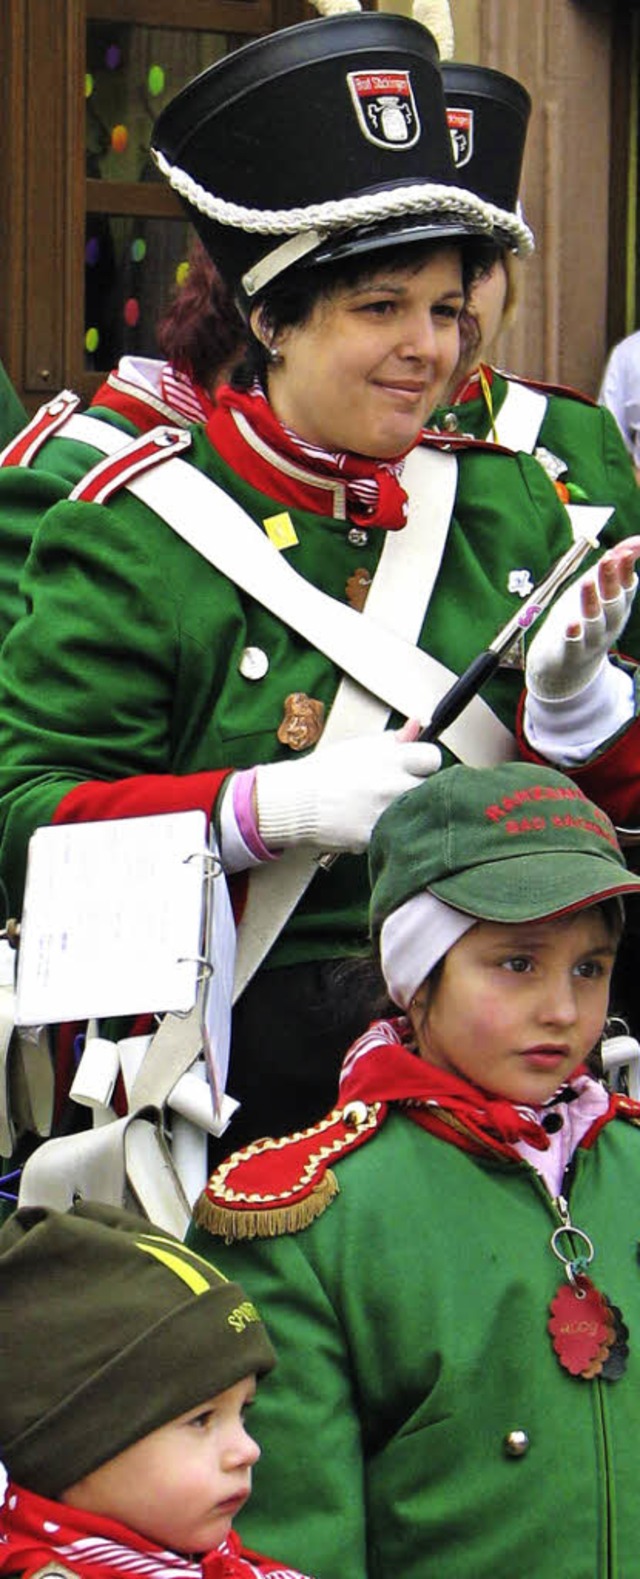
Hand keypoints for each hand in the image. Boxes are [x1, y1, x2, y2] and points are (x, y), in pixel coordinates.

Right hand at [255, 724, 440, 853]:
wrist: (295, 802)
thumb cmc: (326, 772)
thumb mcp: (359, 747)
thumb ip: (393, 740)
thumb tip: (417, 725)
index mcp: (391, 759)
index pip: (433, 758)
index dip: (424, 763)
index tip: (416, 767)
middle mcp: (392, 786)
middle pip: (430, 788)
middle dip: (417, 787)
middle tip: (397, 789)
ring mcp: (386, 814)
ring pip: (416, 813)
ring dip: (406, 811)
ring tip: (382, 807)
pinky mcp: (375, 838)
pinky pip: (395, 834)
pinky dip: (388, 831)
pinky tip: (369, 822)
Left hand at [526, 538, 639, 701]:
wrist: (569, 667)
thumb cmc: (587, 621)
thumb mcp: (600, 591)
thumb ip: (617, 566)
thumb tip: (638, 541)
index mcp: (618, 606)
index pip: (626, 586)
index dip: (625, 569)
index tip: (624, 551)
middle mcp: (610, 623)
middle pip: (613, 601)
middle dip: (611, 579)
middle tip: (607, 558)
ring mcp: (593, 639)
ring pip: (595, 620)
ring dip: (591, 601)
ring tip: (586, 583)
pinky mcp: (572, 653)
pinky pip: (575, 643)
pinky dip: (574, 633)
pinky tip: (571, 624)